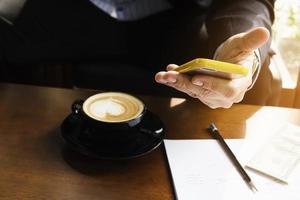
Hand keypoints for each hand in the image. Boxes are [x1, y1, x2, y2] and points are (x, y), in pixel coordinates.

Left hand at [155, 27, 269, 108]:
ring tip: (163, 75)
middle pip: (204, 92)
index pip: (226, 90)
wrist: (232, 66)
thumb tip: (263, 32)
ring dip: (176, 83)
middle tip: (170, 75)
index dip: (212, 85)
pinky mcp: (201, 95)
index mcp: (239, 86)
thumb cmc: (239, 56)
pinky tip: (166, 74)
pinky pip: (188, 89)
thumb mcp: (244, 46)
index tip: (197, 79)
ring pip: (192, 91)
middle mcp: (225, 96)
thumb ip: (252, 41)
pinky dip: (176, 81)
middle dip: (185, 83)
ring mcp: (212, 98)